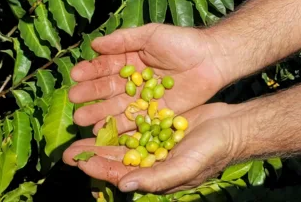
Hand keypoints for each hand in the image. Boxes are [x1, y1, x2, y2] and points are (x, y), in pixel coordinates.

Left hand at [62, 102, 241, 193]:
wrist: (233, 128)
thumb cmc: (212, 152)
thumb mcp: (184, 167)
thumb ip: (155, 179)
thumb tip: (124, 186)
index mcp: (154, 177)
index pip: (120, 175)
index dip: (98, 169)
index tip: (78, 161)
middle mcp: (151, 162)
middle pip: (115, 160)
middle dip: (93, 155)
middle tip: (67, 151)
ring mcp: (155, 145)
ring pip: (122, 143)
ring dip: (102, 139)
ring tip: (81, 132)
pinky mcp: (160, 126)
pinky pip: (135, 126)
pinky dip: (121, 123)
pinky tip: (108, 115)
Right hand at [69, 23, 228, 128]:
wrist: (211, 59)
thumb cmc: (182, 42)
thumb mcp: (151, 34)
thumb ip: (124, 39)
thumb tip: (94, 43)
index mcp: (129, 59)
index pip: (105, 66)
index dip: (90, 71)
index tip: (75, 75)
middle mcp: (132, 81)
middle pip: (106, 90)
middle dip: (89, 95)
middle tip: (74, 99)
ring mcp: (142, 98)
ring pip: (116, 107)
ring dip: (98, 114)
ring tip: (81, 119)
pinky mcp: (155, 113)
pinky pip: (134, 122)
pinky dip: (119, 127)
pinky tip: (102, 131)